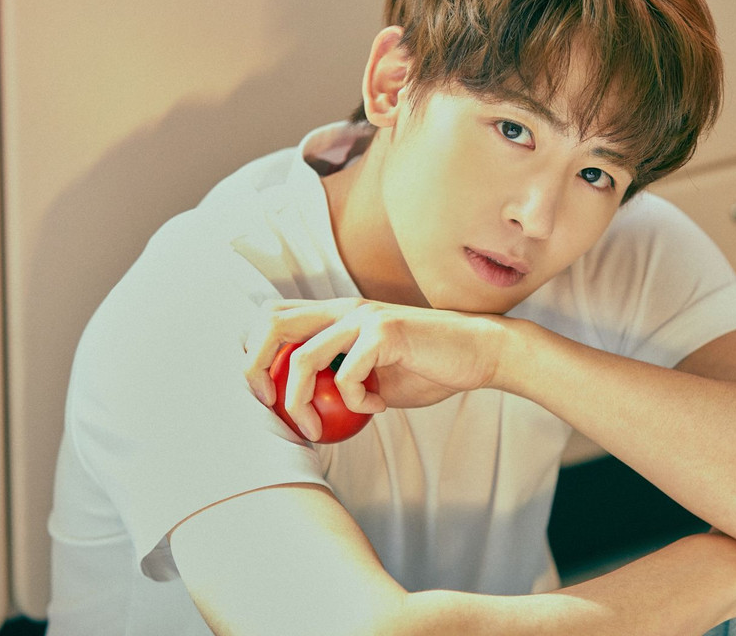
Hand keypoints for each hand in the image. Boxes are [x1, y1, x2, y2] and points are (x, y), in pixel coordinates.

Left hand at [242, 298, 508, 439]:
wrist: (480, 353)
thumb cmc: (431, 367)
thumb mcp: (375, 377)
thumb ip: (340, 381)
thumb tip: (303, 408)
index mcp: (339, 313)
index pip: (275, 318)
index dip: (256, 354)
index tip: (266, 396)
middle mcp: (345, 308)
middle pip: (271, 323)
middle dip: (255, 369)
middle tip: (270, 407)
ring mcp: (364, 317)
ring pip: (302, 357)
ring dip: (300, 401)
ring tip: (316, 427)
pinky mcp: (385, 332)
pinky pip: (348, 375)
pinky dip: (356, 401)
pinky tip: (377, 406)